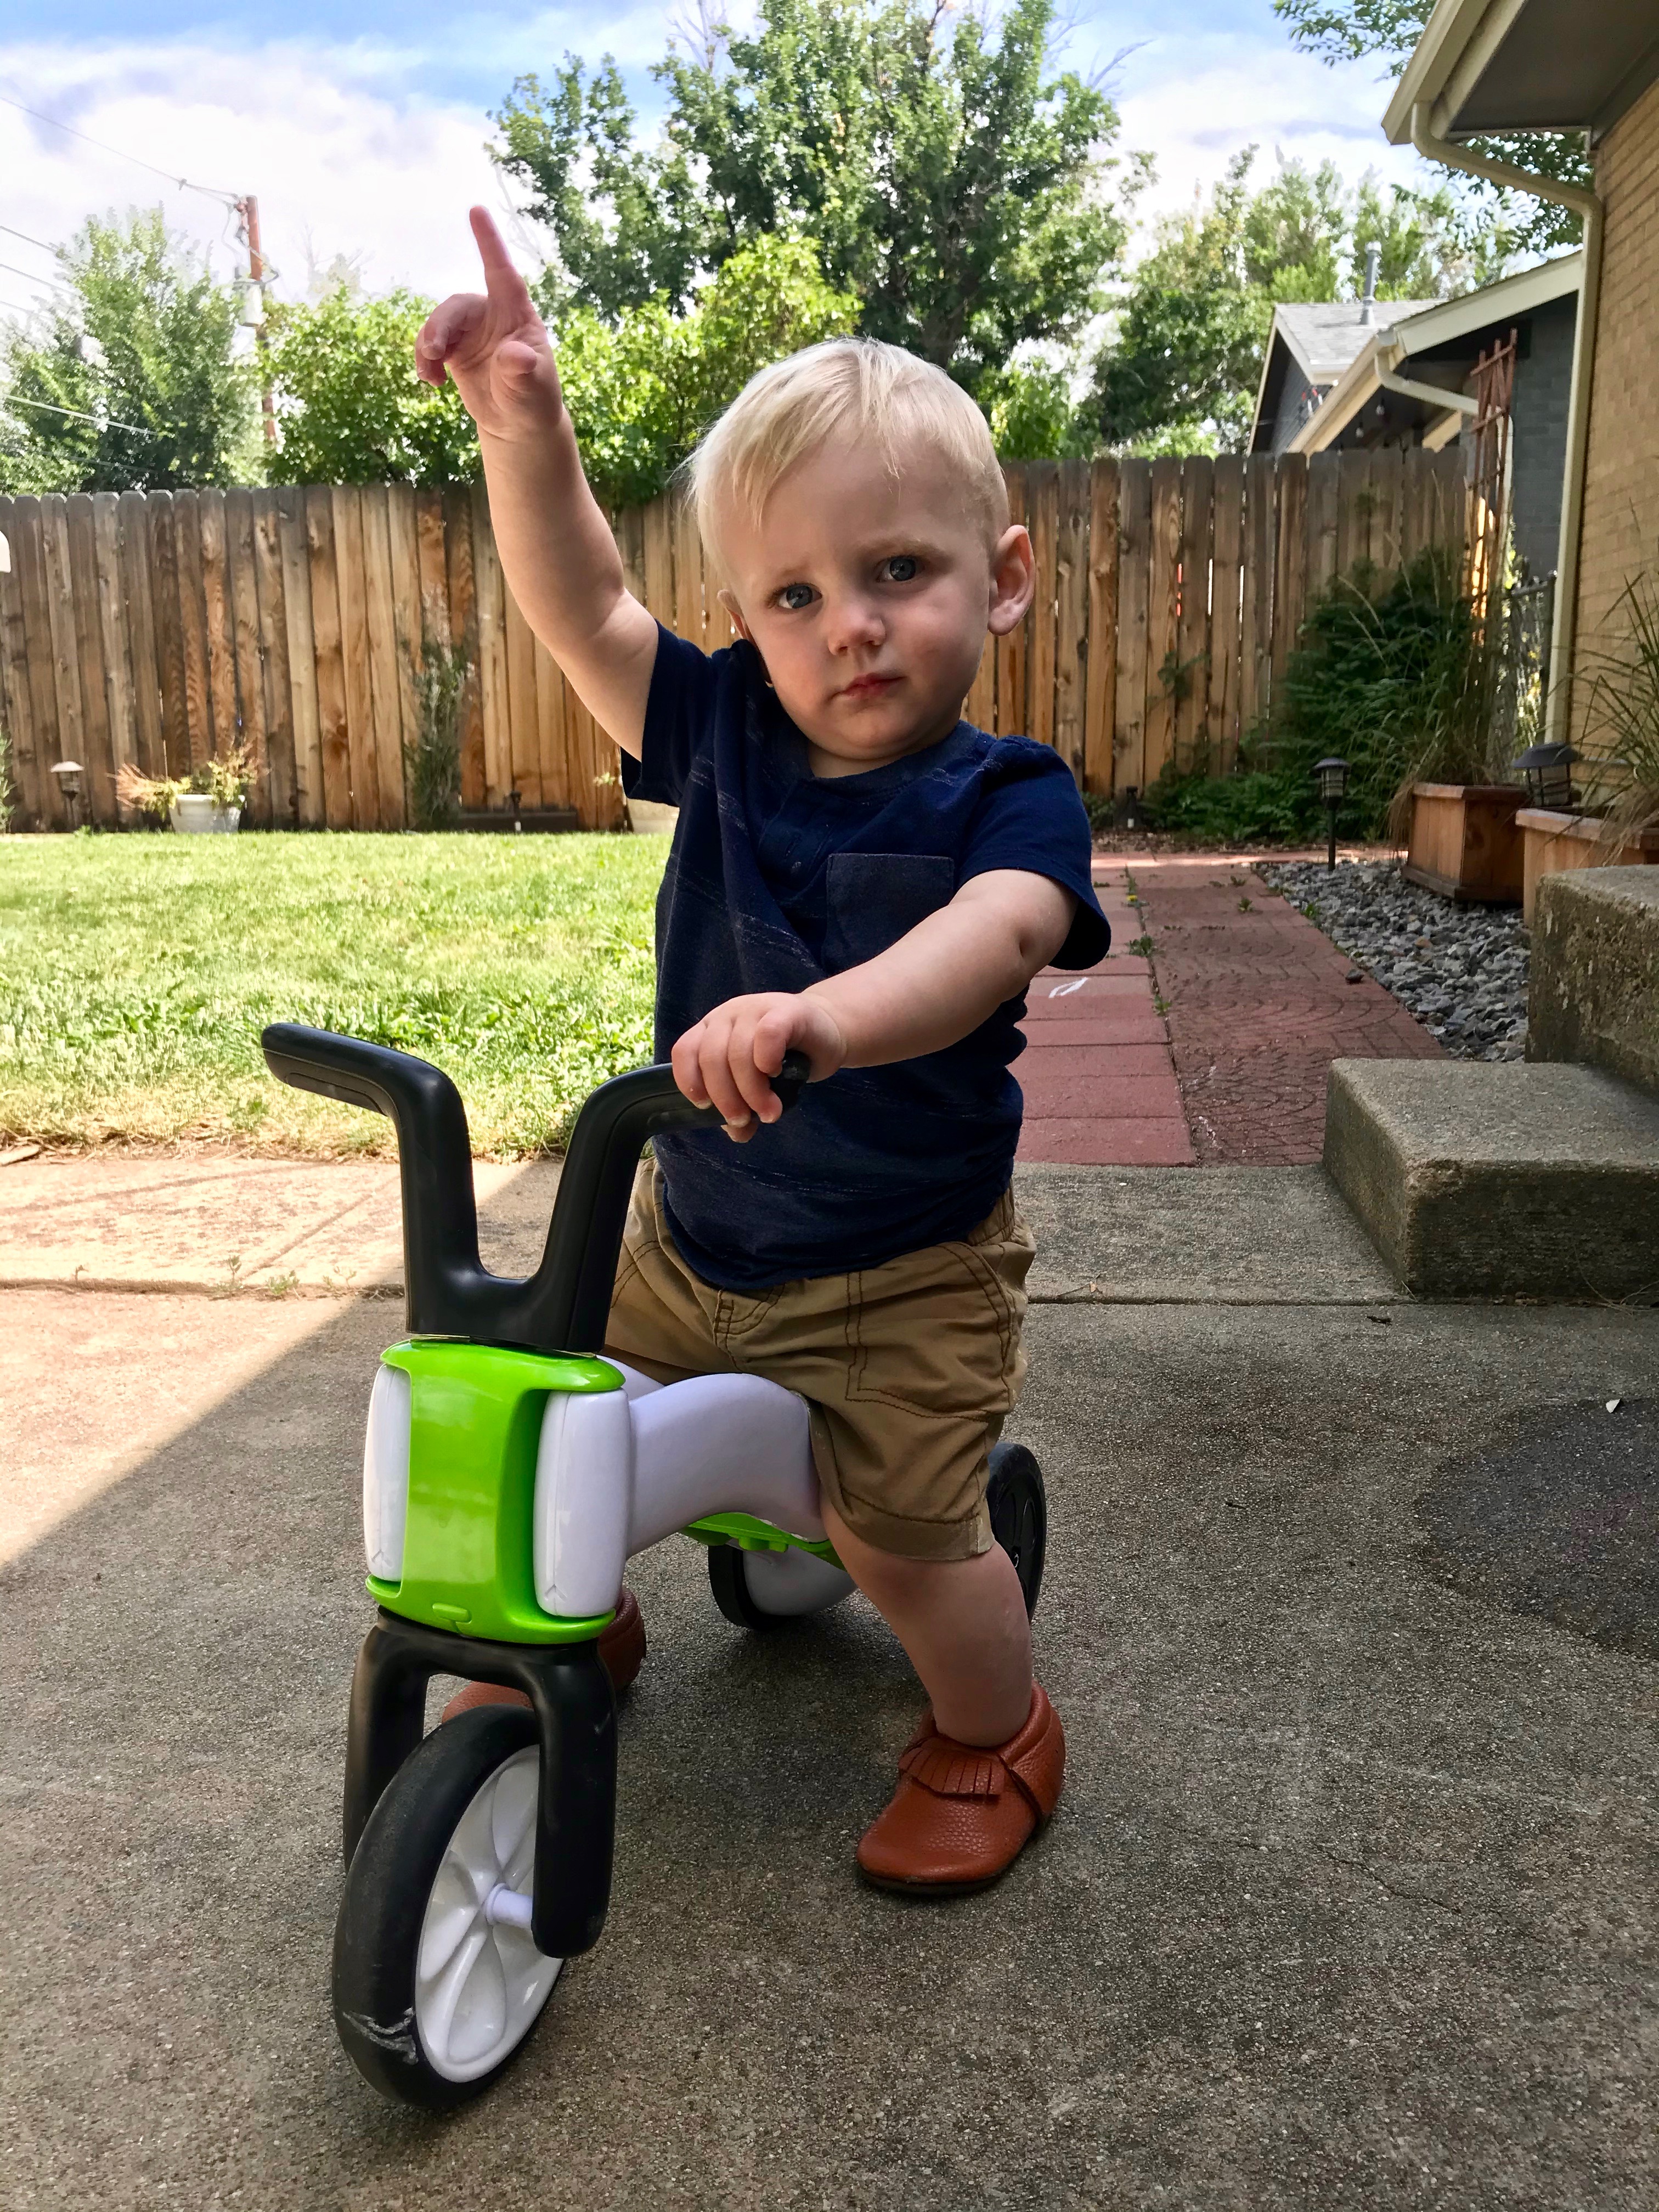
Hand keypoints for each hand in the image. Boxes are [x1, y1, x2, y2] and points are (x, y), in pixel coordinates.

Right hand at [415, 207, 561, 444]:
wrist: (518, 423)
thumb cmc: (534, 399)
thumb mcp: (532, 388)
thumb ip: (523, 370)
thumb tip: (515, 355)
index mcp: (516, 315)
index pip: (502, 272)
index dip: (489, 242)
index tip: (477, 209)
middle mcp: (491, 316)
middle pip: (457, 306)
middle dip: (440, 325)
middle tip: (433, 351)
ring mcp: (471, 332)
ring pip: (439, 323)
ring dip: (428, 344)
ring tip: (429, 373)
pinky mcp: (454, 350)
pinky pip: (430, 345)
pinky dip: (425, 360)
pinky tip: (431, 382)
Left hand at [671, 994, 844, 1140]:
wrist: (828, 1031)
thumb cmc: (788, 1058)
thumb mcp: (759, 1084)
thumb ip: (743, 1105)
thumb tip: (737, 1133)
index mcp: (713, 1029)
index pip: (685, 1051)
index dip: (690, 1082)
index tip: (705, 1107)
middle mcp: (728, 1015)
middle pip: (712, 1059)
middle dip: (726, 1097)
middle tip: (744, 1119)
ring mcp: (755, 1009)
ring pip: (738, 1053)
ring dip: (751, 1091)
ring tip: (769, 1112)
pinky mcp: (786, 1011)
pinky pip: (767, 1035)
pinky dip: (767, 1060)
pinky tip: (775, 1073)